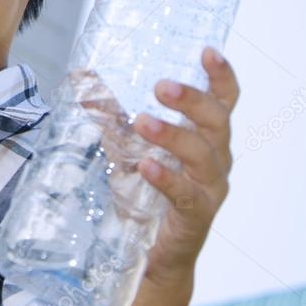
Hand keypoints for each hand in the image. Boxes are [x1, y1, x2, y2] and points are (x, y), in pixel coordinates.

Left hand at [135, 46, 238, 288]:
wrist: (151, 254)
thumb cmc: (148, 189)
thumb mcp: (127, 145)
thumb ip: (111, 113)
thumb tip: (81, 76)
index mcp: (207, 136)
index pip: (224, 100)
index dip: (221, 75)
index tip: (207, 52)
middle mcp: (217, 158)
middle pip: (217, 121)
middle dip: (192, 100)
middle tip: (161, 86)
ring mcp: (211, 189)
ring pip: (204, 155)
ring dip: (174, 134)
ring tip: (143, 121)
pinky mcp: (197, 217)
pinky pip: (186, 194)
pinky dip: (167, 177)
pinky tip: (146, 165)